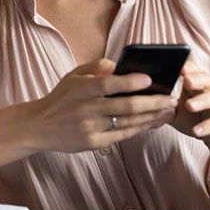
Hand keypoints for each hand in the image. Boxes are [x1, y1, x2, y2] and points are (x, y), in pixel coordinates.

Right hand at [23, 59, 177, 152]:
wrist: (39, 126)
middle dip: (152, 103)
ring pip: (127, 123)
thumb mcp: (73, 75)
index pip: (108, 84)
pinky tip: (151, 122)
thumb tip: (120, 65)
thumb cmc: (61, 97)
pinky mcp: (92, 144)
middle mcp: (86, 110)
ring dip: (151, 117)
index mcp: (81, 89)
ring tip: (168, 111)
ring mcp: (89, 128)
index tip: (149, 79)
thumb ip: (96, 66)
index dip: (129, 82)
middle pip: (125, 107)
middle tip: (171, 99)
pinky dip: (138, 128)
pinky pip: (121, 135)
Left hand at [170, 60, 209, 153]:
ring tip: (189, 105)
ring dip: (202, 101)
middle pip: (206, 80)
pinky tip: (196, 131)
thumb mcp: (176, 112)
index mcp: (199, 85)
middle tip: (186, 80)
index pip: (194, 70)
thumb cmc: (194, 120)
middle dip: (196, 79)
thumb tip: (140, 100)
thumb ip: (163, 104)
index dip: (187, 67)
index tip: (176, 65)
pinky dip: (208, 125)